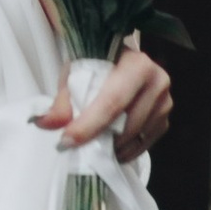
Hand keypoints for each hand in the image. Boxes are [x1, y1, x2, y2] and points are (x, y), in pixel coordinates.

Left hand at [34, 33, 171, 162]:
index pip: (112, 101)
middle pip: (126, 123)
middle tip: (74, 148)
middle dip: (97, 140)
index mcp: (136, 64)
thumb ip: (61, 101)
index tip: (66, 142)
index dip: (89, 124)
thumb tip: (45, 123)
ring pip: (135, 136)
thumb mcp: (74, 74)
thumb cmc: (95, 62)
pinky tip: (109, 150)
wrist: (118, 58)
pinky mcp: (164, 119)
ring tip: (90, 149)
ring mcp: (165, 102)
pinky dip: (125, 151)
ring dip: (111, 148)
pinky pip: (144, 143)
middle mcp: (157, 82)